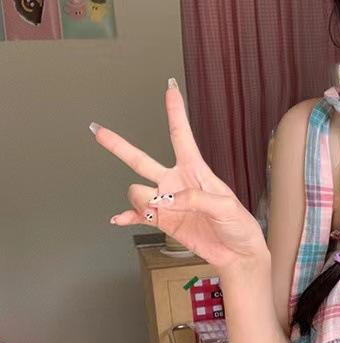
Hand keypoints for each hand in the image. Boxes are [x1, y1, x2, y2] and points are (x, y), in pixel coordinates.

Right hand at [91, 79, 267, 269]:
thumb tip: (167, 200)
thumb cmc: (238, 225)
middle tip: (98, 132)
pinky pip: (136, 216)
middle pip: (140, 159)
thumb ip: (195, 199)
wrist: (236, 252)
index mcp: (195, 170)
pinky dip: (126, 217)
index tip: (170, 89)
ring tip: (161, 211)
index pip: (181, 136)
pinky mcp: (162, 222)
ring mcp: (166, 202)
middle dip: (118, 146)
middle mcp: (175, 182)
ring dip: (142, 202)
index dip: (175, 112)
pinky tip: (118, 220)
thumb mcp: (225, 206)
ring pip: (136, 192)